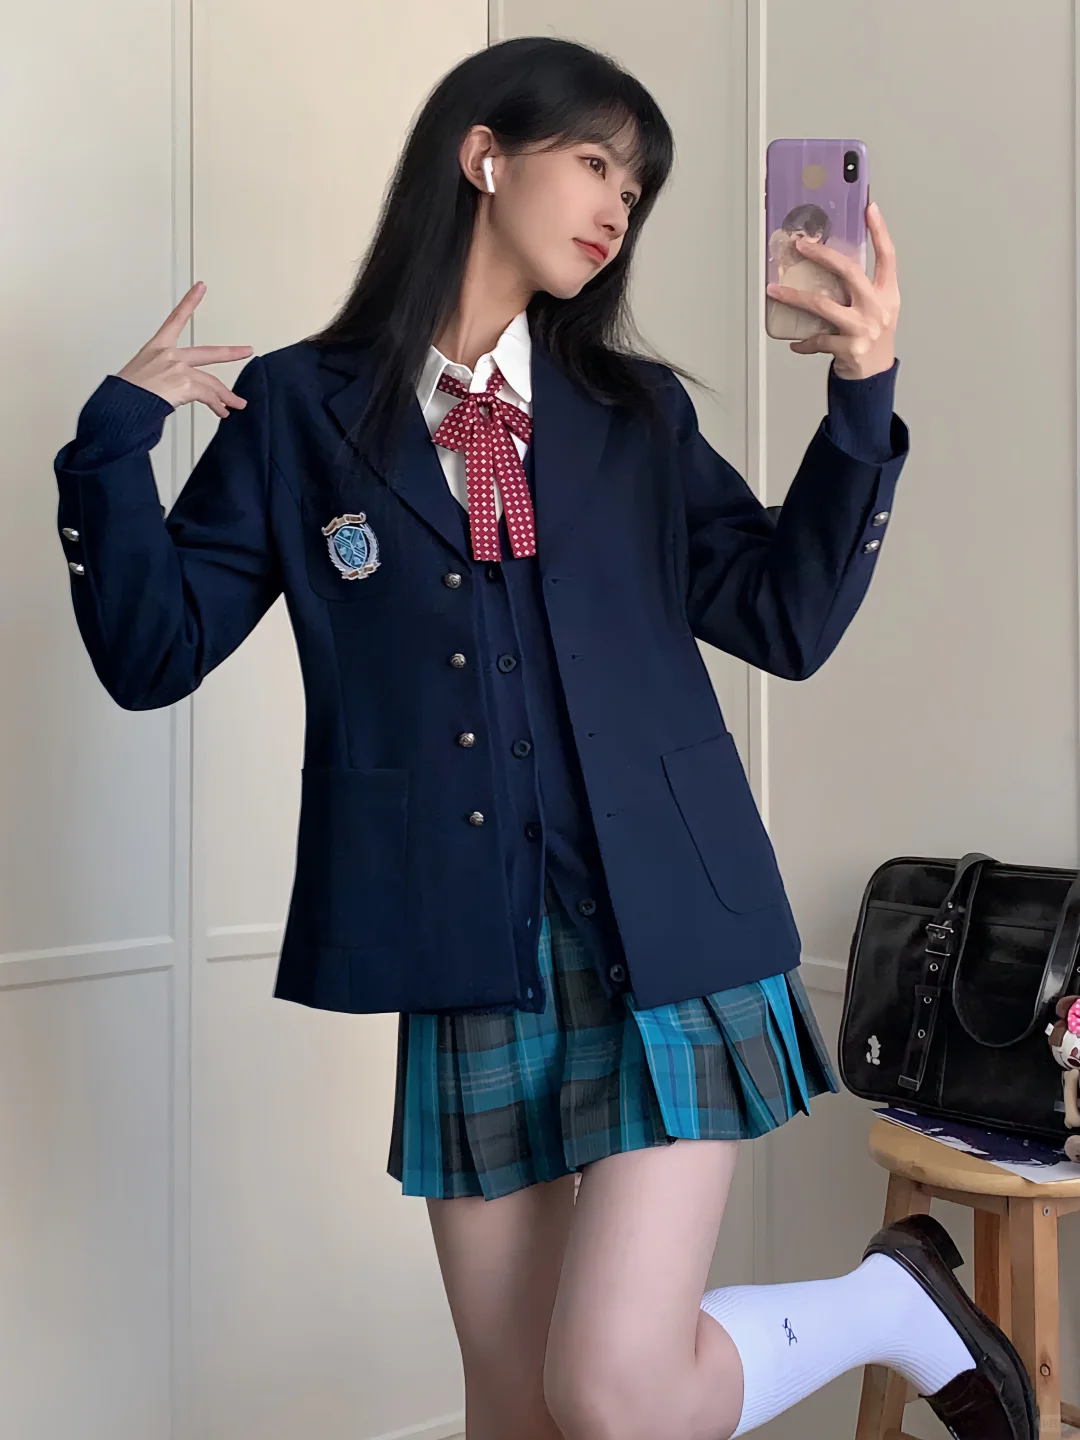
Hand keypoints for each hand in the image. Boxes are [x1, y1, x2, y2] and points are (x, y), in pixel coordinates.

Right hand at [116, 282, 253, 417]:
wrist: (120, 405)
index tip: (201, 287)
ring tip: (236, 404)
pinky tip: (223, 411)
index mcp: (156, 347)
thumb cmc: (125, 394)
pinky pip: (209, 395)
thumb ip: (163, 377)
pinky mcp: (186, 383)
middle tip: (246, 351)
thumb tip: (178, 391)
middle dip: (231, 353)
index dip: (190, 301)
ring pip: (211, 382)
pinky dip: (218, 405)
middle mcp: (169, 354)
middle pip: (209, 352)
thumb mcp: (140, 376)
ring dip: (226, 396)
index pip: (176, 318)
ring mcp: (179, 368)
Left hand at [766, 201, 898, 379]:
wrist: (875, 375)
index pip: (887, 256)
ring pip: (822, 305)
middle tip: (801, 247)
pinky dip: (804, 342)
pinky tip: (795, 342)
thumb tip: (829, 265)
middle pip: (849, 272)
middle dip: (823, 256)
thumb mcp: (877, 309)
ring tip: (775, 290)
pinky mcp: (848, 348)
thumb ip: (861, 288)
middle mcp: (877, 307)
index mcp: (887, 294)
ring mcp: (863, 328)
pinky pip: (817, 339)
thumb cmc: (872, 338)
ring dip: (794, 296)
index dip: (880, 231)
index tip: (870, 209)